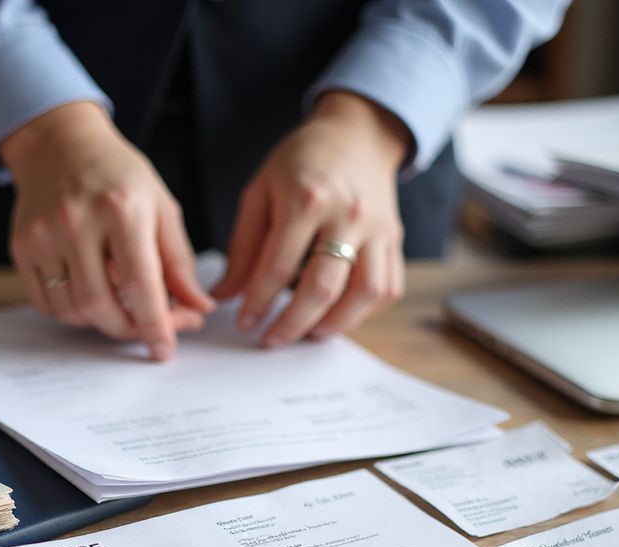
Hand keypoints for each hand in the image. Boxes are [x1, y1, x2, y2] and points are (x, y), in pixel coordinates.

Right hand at [0, 102, 214, 360]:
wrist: (60, 144)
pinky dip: (72, 312)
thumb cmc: (117, 176)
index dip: (155, 324)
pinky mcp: (21, 247)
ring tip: (118, 303)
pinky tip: (89, 291)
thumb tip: (198, 308)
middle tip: (145, 327)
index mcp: (121, 208)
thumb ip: (179, 262)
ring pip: (71, 310)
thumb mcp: (161, 208)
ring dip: (100, 321)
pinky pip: (46, 304)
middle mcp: (76, 221)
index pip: (140, 283)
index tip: (164, 350)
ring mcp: (43, 236)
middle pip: (100, 305)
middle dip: (128, 329)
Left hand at [213, 91, 409, 345]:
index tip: (245, 323)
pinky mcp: (395, 239)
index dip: (258, 302)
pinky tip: (339, 317)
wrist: (356, 134)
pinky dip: (364, 312)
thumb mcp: (261, 193)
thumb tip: (224, 295)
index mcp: (306, 199)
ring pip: (363, 293)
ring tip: (308, 334)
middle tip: (271, 339)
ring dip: (334, 325)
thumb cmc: (301, 163)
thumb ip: (243, 248)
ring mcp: (377, 228)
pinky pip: (387, 287)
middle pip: (322, 287)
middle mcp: (347, 215)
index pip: (278, 267)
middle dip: (292, 323)